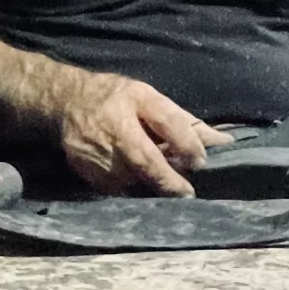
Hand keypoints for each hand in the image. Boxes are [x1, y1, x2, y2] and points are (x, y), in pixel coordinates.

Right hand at [57, 74, 227, 196]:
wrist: (65, 104)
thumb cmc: (114, 98)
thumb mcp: (148, 97)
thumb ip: (183, 120)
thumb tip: (224, 142)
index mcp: (131, 102)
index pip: (166, 123)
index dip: (186, 144)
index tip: (201, 162)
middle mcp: (111, 128)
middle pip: (145, 161)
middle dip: (169, 180)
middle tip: (186, 192)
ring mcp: (94, 154)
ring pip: (132, 180)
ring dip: (151, 186)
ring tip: (163, 185)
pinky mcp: (86, 173)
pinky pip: (117, 189)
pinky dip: (132, 188)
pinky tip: (137, 182)